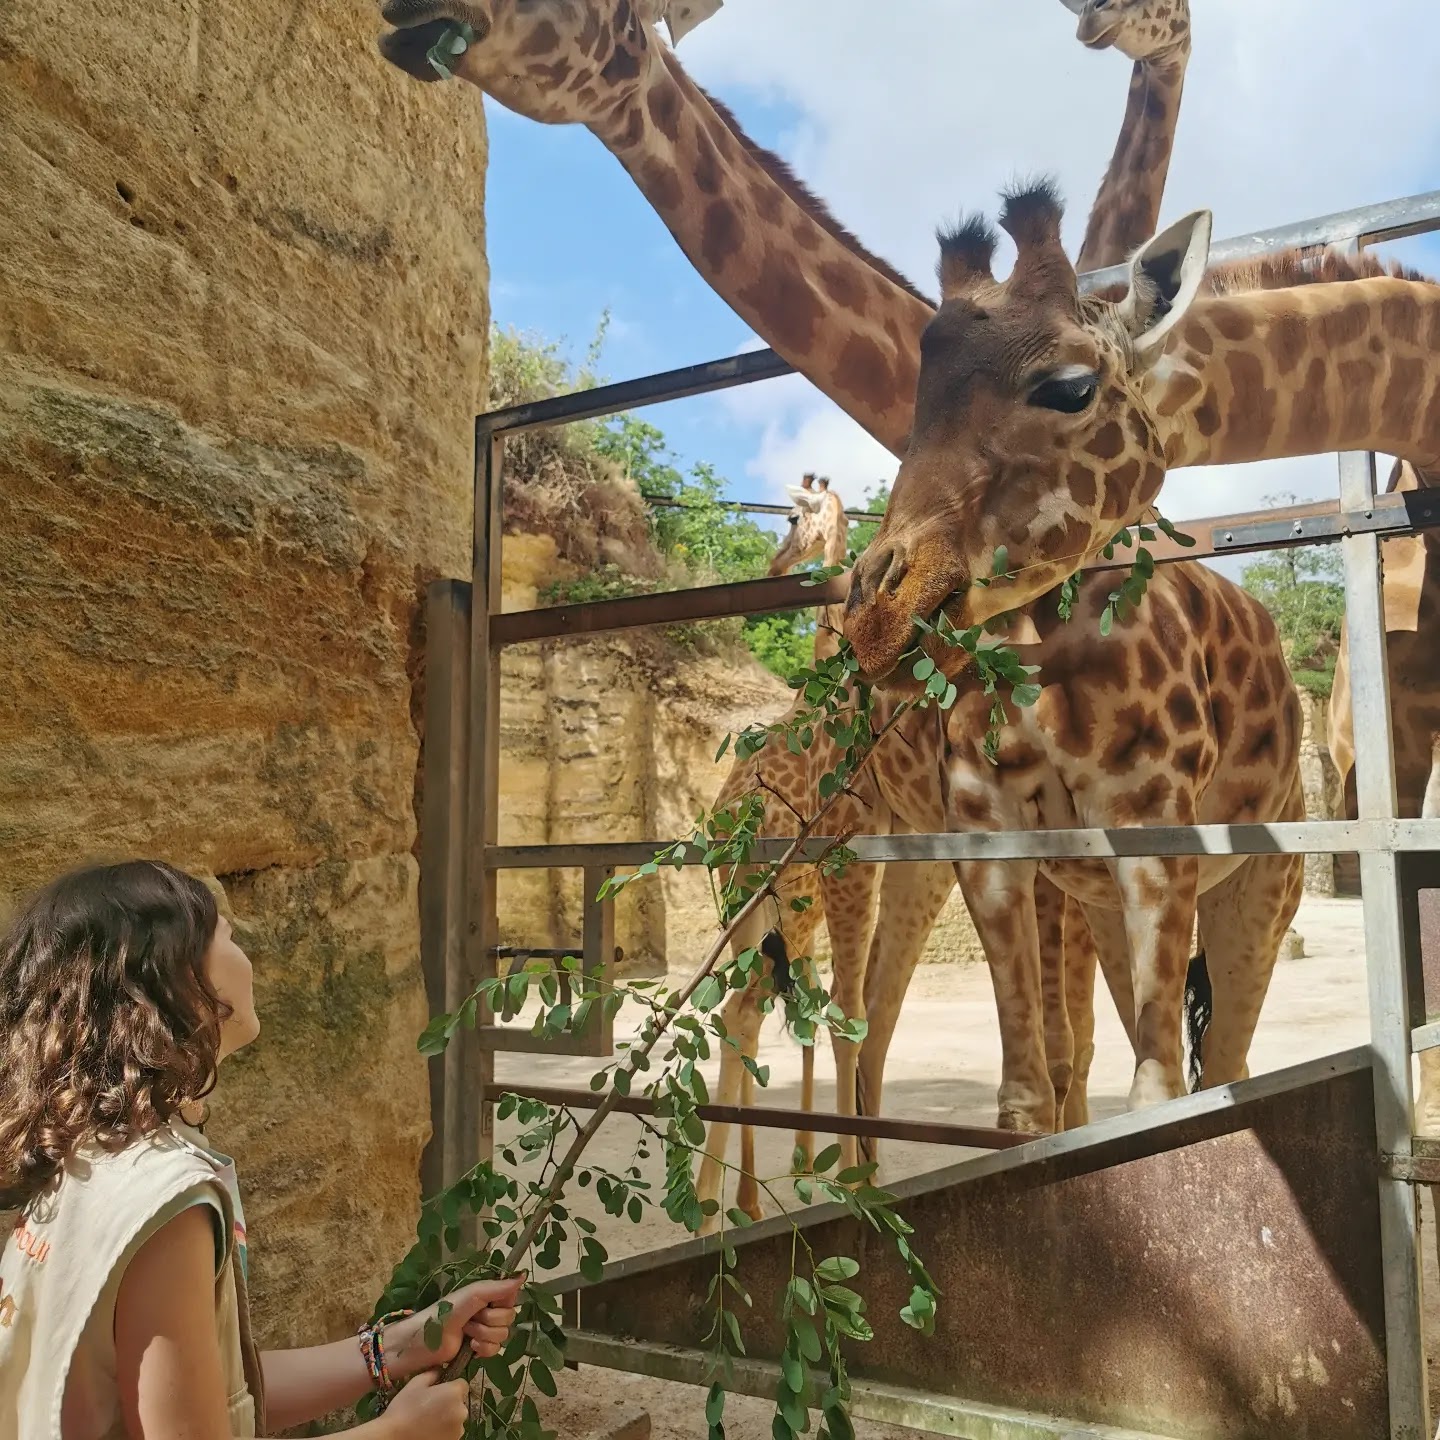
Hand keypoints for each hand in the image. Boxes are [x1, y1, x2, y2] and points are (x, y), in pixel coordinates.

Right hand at [381, 1370, 467, 1438]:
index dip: (450, 1386)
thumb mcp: (416, 1383)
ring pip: (456, 1418)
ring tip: (429, 1420)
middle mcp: (461, 1411)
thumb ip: (433, 1373)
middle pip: (460, 1402)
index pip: (462, 1384)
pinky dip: (444, 1430)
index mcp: (454, 1393)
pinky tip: (429, 1430)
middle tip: (431, 1406)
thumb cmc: (405, 1408)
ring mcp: (458, 1430)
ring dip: (448, 1417)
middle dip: (449, 1402)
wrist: (395, 1437)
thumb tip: (440, 1371)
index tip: (438, 1391)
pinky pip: (452, 1431)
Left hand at [387, 1276, 525, 1379]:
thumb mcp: (471, 1296)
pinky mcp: (479, 1349)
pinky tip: (471, 1347)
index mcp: (486, 1295)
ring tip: (467, 1334)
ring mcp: (483, 1331)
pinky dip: (484, 1349)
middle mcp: (487, 1311)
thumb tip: (524, 1274)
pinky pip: (496, 1350)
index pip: (511, 1298)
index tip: (490, 1305)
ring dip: (484, 1336)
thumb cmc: (444, 1313)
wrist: (423, 1342)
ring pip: (503, 1336)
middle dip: (490, 1322)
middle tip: (471, 1320)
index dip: (503, 1304)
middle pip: (508, 1318)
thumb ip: (498, 1287)